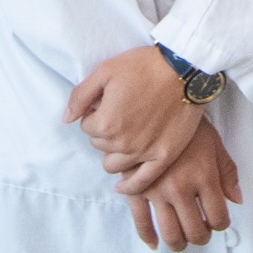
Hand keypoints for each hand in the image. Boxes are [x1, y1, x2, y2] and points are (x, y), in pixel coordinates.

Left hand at [68, 44, 200, 186]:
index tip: (108, 103)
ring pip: (113, 165)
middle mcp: (122, 143)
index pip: (86, 127)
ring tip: (126, 136)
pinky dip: (129, 186)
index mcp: (105, 122)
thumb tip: (66, 118)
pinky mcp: (164, 157)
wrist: (185, 70)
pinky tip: (122, 186)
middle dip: (105, 132)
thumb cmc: (144, 66)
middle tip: (120, 115)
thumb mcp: (105, 71)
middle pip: (99, 145)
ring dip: (114, 152)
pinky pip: (141, 181)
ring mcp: (144, 152)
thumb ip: (80, 97)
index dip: (95, 113)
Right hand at [122, 117, 239, 248]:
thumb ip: (227, 173)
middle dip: (201, 237)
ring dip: (178, 242)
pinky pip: (141, 221)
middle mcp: (181, 188)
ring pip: (170, 232)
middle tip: (201, 233)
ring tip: (181, 240)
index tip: (217, 223)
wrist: (155, 106)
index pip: (218, 217)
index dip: (220, 224)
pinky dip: (148, 236)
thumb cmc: (187, 124)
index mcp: (203, 177)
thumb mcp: (215, 144)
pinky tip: (154, 242)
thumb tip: (235, 199)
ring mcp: (157, 190)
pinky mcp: (136, 189)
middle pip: (194, 230)